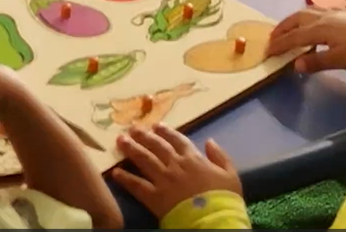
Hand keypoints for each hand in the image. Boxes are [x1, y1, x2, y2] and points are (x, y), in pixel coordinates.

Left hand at [110, 125, 240, 218]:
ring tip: (120, 141)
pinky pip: (136, 185)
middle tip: (131, 128)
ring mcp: (162, 179)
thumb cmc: (224, 198)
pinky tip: (115, 173)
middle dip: (143, 136)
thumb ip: (220, 156)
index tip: (155, 125)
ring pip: (143, 160)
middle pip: (156, 146)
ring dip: (131, 149)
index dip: (165, 132)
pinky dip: (125, 178)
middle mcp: (175, 165)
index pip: (176, 140)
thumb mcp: (230, 174)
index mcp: (193, 158)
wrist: (214, 219)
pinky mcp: (153, 196)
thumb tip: (210, 140)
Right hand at [267, 7, 345, 73]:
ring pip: (306, 12)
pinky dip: (306, 17)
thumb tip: (295, 64)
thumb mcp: (340, 59)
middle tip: (272, 38)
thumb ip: (317, 62)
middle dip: (282, 27)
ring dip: (293, 20)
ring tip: (287, 29)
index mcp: (319, 28)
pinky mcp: (342, 13)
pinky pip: (316, 12)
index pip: (294, 36)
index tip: (266, 52)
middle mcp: (323, 17)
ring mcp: (333, 13)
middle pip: (296, 18)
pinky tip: (312, 23)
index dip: (279, 44)